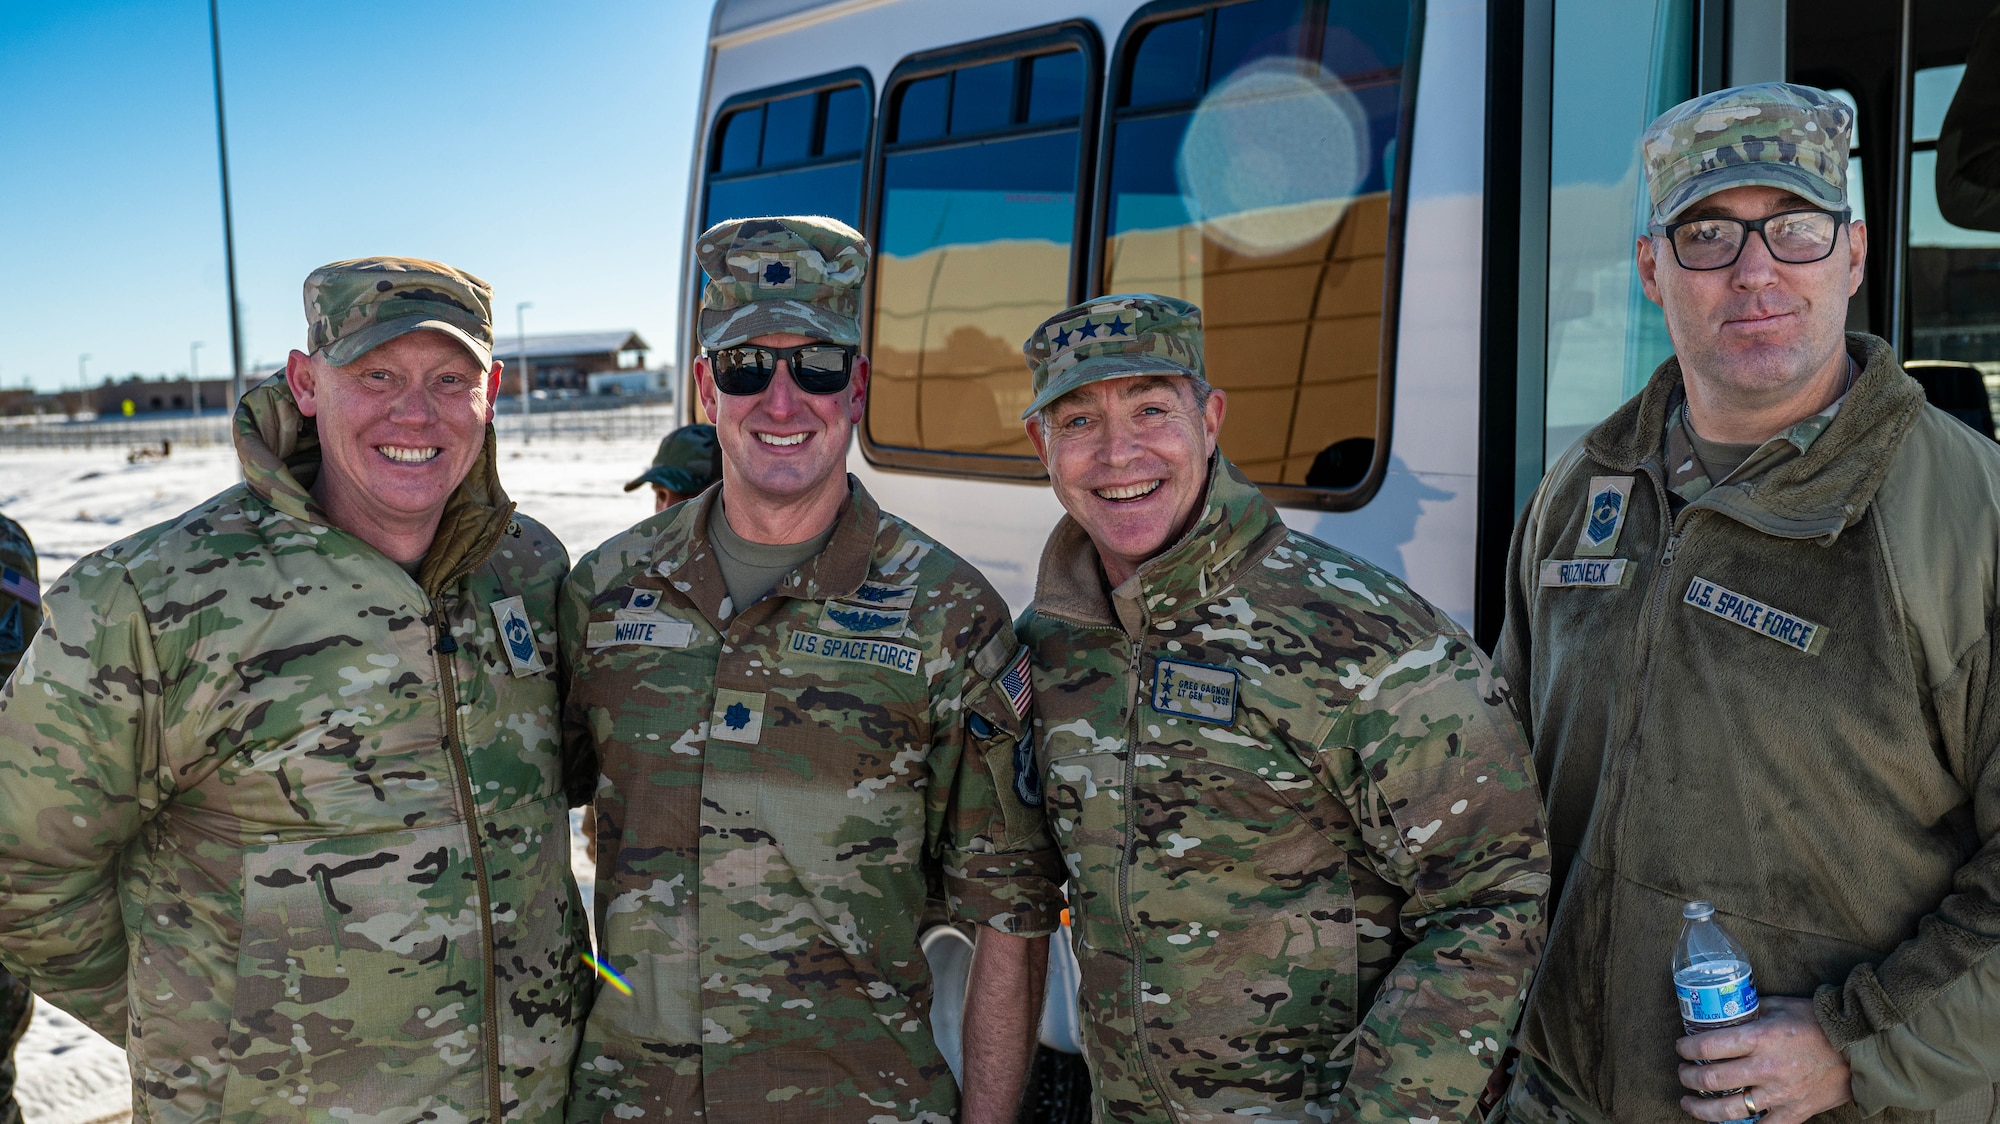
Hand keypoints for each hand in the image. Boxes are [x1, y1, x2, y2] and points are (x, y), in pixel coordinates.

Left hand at [1676, 996, 1852, 1122]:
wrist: (1858, 1049)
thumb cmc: (1817, 1023)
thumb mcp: (1780, 1005)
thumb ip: (1750, 1010)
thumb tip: (1724, 1011)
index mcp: (1760, 1038)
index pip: (1709, 1046)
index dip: (1687, 1048)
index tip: (1681, 1048)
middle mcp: (1767, 1068)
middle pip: (1713, 1079)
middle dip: (1689, 1077)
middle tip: (1683, 1074)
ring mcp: (1780, 1094)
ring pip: (1729, 1109)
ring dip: (1701, 1108)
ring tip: (1689, 1102)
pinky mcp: (1794, 1112)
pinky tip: (1725, 1123)